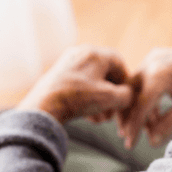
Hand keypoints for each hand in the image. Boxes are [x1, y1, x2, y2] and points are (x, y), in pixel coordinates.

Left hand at [17, 46, 133, 123]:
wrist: (44, 106)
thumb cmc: (79, 99)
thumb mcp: (110, 98)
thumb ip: (127, 95)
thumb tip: (128, 95)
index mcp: (95, 53)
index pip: (119, 63)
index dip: (125, 82)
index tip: (126, 97)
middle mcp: (81, 53)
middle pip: (104, 74)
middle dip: (111, 95)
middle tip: (113, 112)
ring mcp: (67, 63)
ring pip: (91, 82)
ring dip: (100, 100)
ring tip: (100, 119)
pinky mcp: (57, 75)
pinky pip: (79, 85)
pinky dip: (87, 98)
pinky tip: (88, 116)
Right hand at [118, 28, 171, 147]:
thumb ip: (170, 124)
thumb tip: (152, 142)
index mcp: (159, 74)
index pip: (140, 106)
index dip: (134, 127)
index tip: (130, 145)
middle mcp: (151, 63)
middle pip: (130, 95)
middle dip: (127, 118)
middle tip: (127, 138)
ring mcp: (151, 59)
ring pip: (133, 88)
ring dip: (135, 108)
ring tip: (144, 129)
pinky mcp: (154, 60)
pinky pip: (142, 81)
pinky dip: (143, 97)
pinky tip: (152, 115)